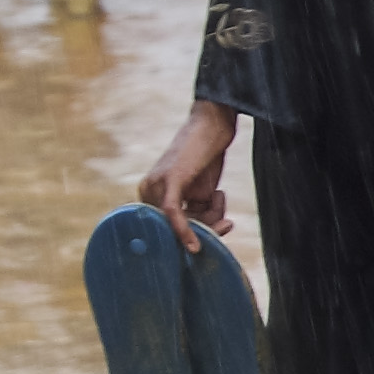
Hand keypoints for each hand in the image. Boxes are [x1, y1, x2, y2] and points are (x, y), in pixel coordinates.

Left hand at [139, 99, 236, 251]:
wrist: (212, 127)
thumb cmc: (206, 160)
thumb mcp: (199, 194)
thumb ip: (195, 216)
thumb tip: (195, 246)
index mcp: (149, 195)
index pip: (169, 229)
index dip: (193, 236)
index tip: (214, 236)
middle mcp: (147, 190)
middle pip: (176, 228)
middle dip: (206, 228)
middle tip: (226, 222)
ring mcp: (156, 184)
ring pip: (185, 221)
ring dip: (211, 217)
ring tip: (220, 196)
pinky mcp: (170, 180)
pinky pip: (173, 214)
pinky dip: (184, 231)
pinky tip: (195, 245)